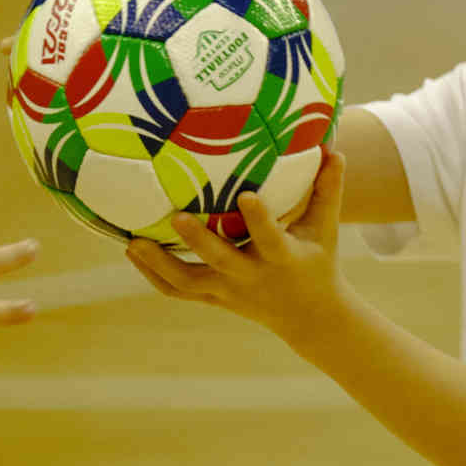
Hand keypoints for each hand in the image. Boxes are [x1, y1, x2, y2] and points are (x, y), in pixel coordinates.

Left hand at [126, 148, 348, 346]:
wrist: (309, 317)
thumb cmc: (318, 261)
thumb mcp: (326, 229)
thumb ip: (328, 190)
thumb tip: (333, 148)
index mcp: (282, 258)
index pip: (270, 238)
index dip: (259, 219)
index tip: (245, 195)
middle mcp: (251, 277)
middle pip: (220, 263)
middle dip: (198, 242)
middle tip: (175, 217)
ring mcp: (228, 291)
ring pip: (188, 283)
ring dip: (158, 264)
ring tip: (132, 242)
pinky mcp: (213, 298)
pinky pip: (177, 290)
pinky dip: (153, 275)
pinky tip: (132, 252)